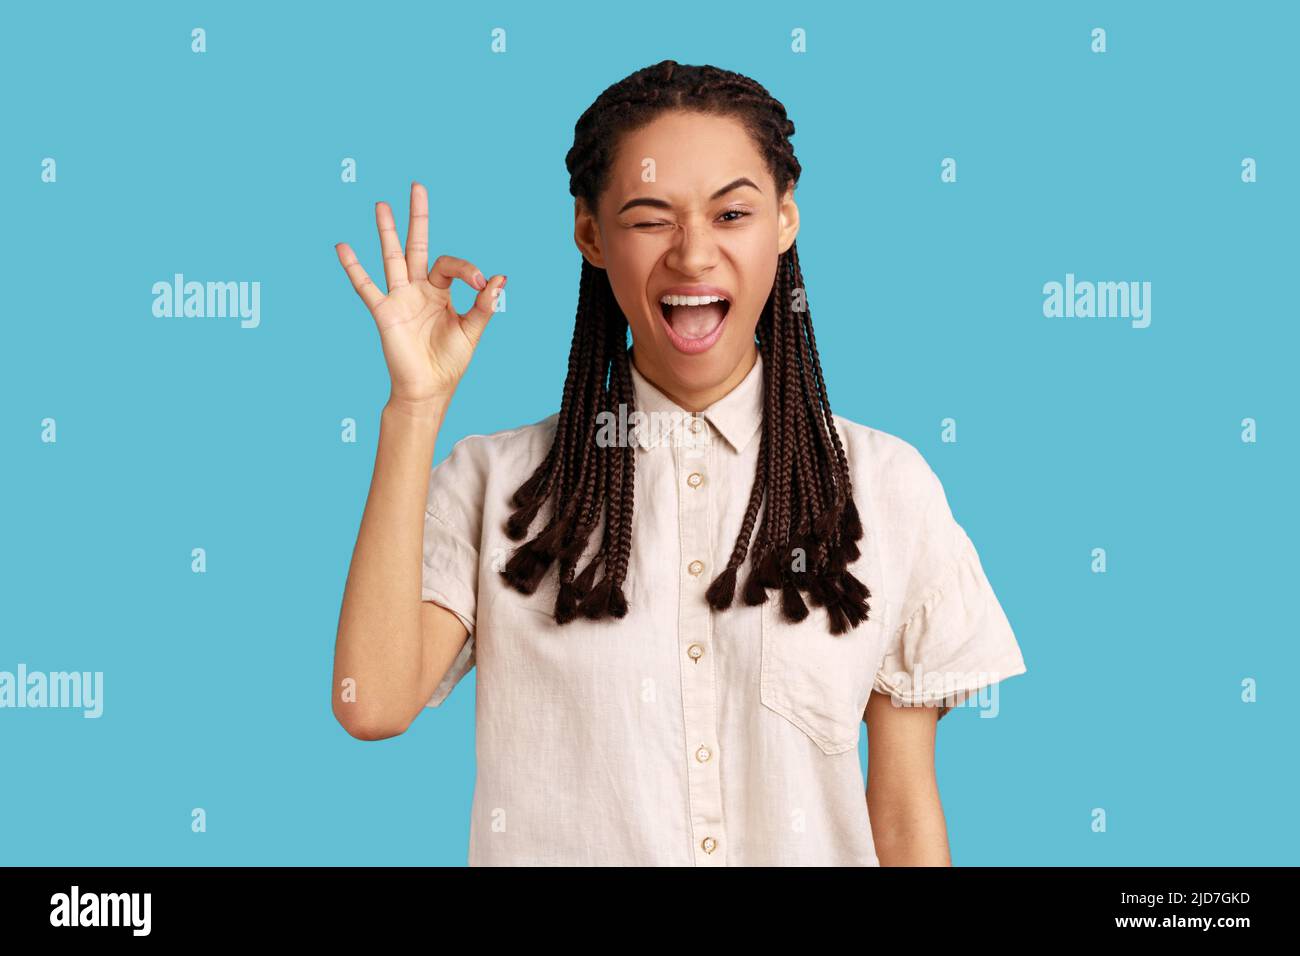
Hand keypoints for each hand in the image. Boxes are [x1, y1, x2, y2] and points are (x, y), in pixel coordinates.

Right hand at [335, 182, 504, 406]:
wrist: (428, 389)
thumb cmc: (450, 362)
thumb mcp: (472, 331)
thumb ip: (484, 305)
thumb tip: (499, 278)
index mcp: (441, 292)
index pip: (451, 265)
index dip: (467, 269)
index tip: (480, 285)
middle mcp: (418, 289)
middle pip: (417, 245)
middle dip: (418, 217)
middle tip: (418, 186)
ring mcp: (399, 298)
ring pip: (392, 257)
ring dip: (387, 231)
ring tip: (382, 205)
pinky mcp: (384, 312)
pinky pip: (366, 286)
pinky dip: (354, 268)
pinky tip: (343, 247)